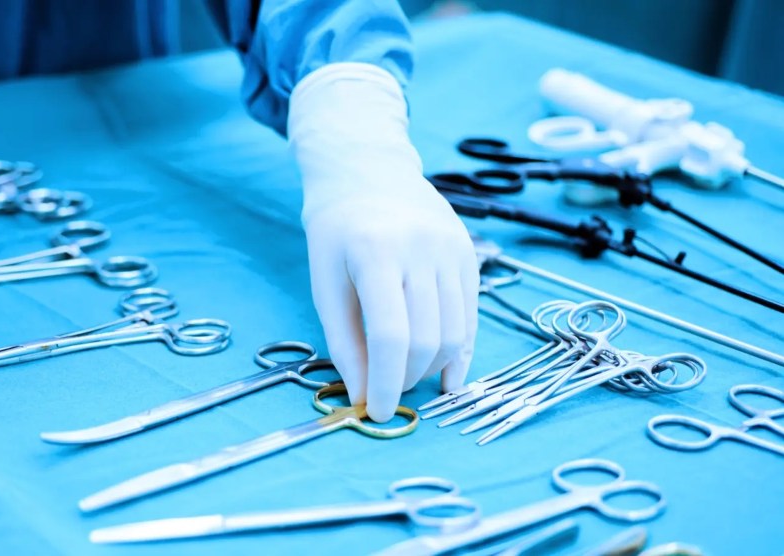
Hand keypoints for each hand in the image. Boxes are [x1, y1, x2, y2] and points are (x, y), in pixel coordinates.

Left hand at [304, 180, 478, 421]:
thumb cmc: (337, 231)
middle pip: (427, 339)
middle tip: (387, 393)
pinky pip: (471, 316)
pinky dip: (459, 350)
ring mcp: (453, 249)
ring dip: (432, 368)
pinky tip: (445, 374)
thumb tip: (365, 397)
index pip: (392, 336)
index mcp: (376, 252)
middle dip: (407, 379)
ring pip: (456, 332)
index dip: (387, 383)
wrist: (368, 170)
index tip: (377, 411)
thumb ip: (345, 343)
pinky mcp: (469, 254)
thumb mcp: (325, 284)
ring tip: (407, 378)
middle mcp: (422, 248)